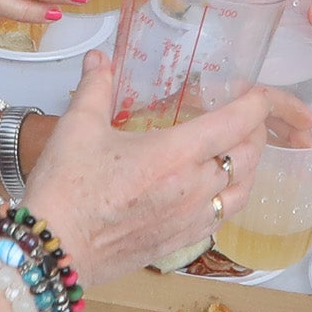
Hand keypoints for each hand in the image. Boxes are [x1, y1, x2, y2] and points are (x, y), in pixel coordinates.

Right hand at [15, 51, 285, 284]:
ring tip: (235, 148)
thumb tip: (99, 58)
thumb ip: (96, 87)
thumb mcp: (78, 126)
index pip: (239, 122)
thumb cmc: (66, 189)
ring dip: (247, 165)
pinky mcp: (182, 243)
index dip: (259, 102)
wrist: (52, 252)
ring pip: (243, 189)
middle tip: (246, 114)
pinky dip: (229, 195)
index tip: (257, 91)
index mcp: (177, 153)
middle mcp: (195, 187)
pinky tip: (213, 187)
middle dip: (256, 129)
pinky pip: (224, 216)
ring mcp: (192, 219)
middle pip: (250, 154)